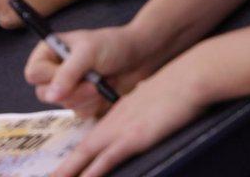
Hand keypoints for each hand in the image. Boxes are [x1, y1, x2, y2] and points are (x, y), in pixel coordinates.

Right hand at [25, 26, 157, 117]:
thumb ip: (67, 73)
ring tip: (103, 82)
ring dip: (87, 97)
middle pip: (44, 93)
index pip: (33, 73)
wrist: (141, 56)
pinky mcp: (84, 100)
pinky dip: (95, 104)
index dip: (49, 78)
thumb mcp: (87, 53)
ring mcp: (69, 87)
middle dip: (72, 92)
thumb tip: (51, 95)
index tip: (71, 76)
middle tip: (92, 85)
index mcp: (48, 52)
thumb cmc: (112, 45)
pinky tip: (106, 90)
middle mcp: (55, 70)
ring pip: (64, 105)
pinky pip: (80, 112)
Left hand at [48, 57, 207, 176]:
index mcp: (115, 116)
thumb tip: (141, 129)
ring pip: (87, 155)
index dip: (76, 157)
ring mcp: (121, 130)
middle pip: (81, 150)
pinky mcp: (134, 137)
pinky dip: (95, 170)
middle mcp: (112, 124)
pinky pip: (109, 157)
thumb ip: (142, 119)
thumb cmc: (174, 92)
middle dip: (66, 168)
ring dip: (71, 171)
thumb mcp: (152, 107)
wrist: (185, 80)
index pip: (91, 141)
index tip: (64, 169)